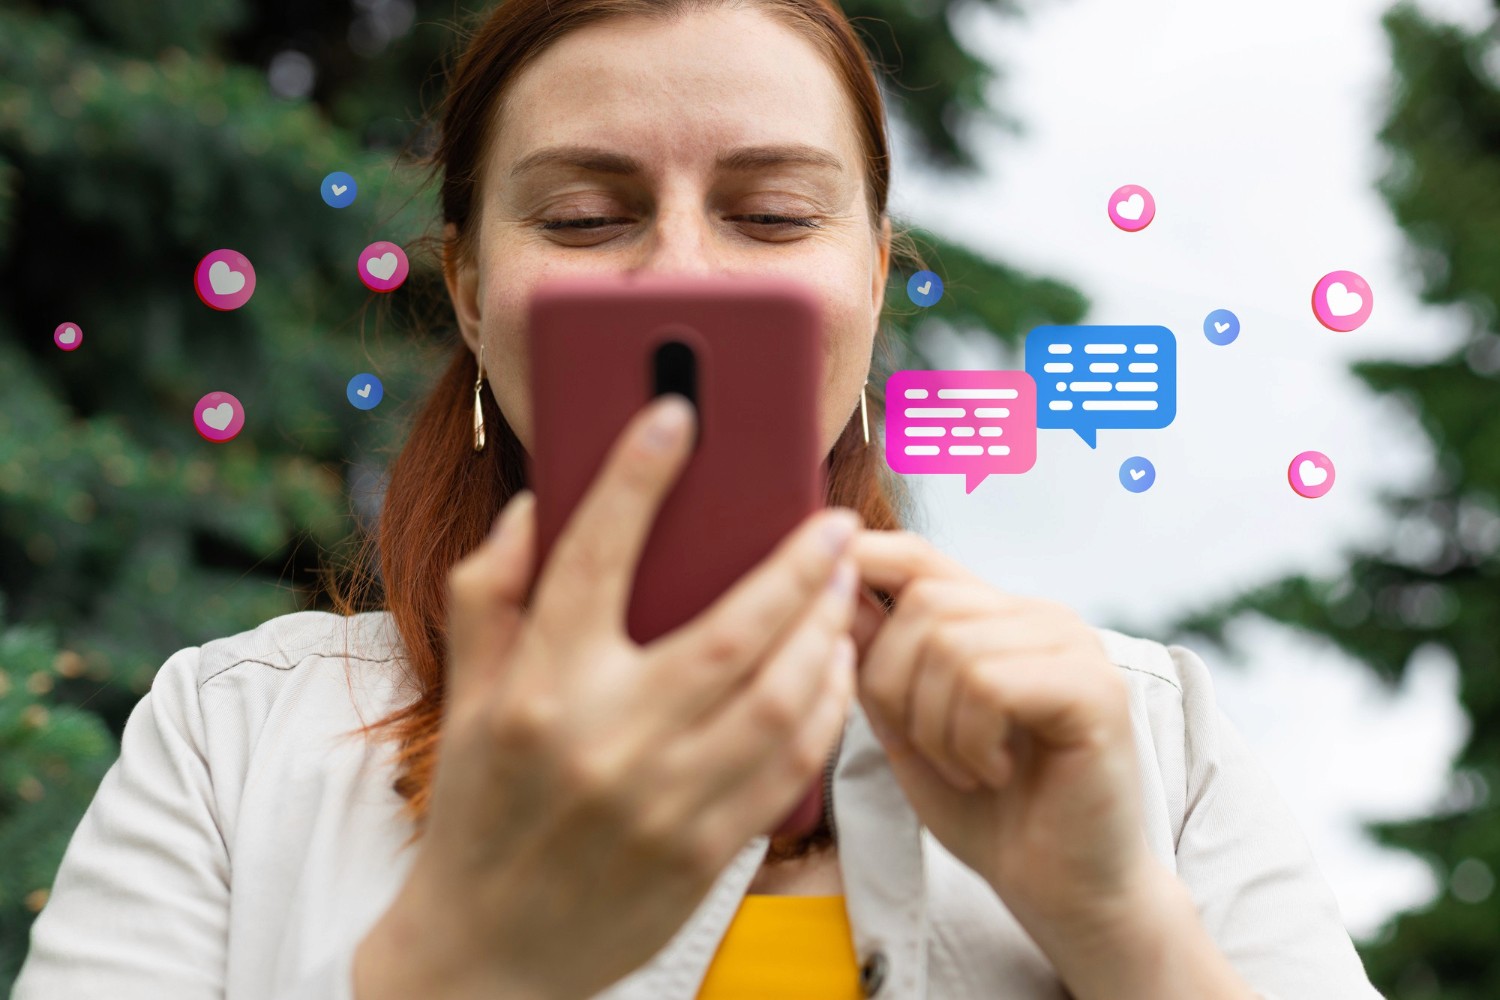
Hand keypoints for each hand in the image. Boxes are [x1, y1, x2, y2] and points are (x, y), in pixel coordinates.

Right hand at [360, 395, 862, 999]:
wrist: (487, 953)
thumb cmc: (479, 809)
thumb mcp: (467, 696)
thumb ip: (492, 591)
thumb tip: (539, 504)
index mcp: (538, 689)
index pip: (593, 557)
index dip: (638, 476)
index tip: (677, 412)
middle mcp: (604, 739)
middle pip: (731, 628)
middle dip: (794, 562)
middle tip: (828, 519)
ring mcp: (662, 800)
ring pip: (780, 695)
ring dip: (825, 630)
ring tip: (842, 589)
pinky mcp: (705, 850)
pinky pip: (791, 764)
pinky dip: (826, 707)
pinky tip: (835, 665)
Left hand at [846, 531, 1152, 933]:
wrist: (1063, 893)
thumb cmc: (988, 814)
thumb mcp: (908, 729)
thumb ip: (876, 662)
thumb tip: (831, 584)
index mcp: (995, 618)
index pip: (919, 557)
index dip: (864, 562)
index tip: (821, 595)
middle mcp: (1039, 616)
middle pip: (923, 603)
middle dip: (894, 684)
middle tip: (926, 749)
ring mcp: (1073, 646)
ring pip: (951, 645)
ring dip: (934, 725)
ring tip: (965, 769)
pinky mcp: (1094, 687)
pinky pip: (989, 683)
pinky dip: (970, 741)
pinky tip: (993, 774)